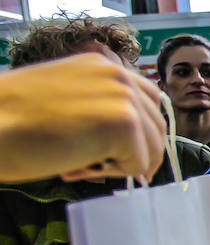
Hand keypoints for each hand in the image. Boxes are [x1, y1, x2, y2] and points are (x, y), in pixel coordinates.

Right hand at [0, 53, 164, 181]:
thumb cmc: (14, 120)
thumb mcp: (66, 100)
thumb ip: (100, 107)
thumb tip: (132, 138)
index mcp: (104, 66)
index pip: (148, 103)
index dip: (138, 135)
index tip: (116, 153)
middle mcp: (119, 76)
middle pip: (157, 127)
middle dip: (132, 153)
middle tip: (92, 165)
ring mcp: (124, 98)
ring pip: (152, 148)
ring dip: (120, 165)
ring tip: (78, 164)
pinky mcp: (123, 124)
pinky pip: (139, 164)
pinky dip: (112, 175)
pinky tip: (75, 167)